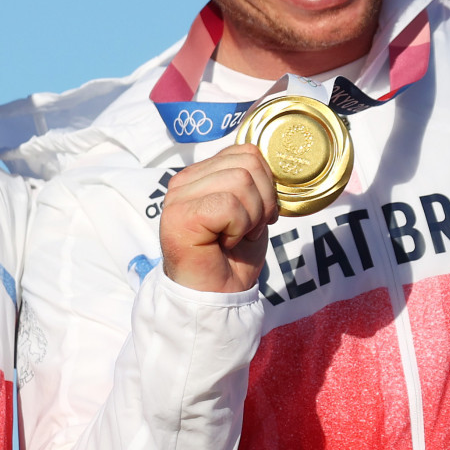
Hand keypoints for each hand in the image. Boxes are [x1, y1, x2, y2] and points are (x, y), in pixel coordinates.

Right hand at [159, 144, 280, 292]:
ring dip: (251, 217)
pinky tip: (225, 243)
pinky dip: (238, 228)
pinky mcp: (180, 216)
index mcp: (200, 174)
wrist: (217, 298)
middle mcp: (184, 180)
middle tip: (248, 229)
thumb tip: (270, 163)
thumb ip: (253, 182)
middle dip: (263, 201)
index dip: (266, 184)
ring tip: (236, 236)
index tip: (257, 216)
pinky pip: (230, 205)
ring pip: (241, 181)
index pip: (246, 151)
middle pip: (248, 163)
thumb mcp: (251, 211)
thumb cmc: (233, 259)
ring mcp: (179, 197)